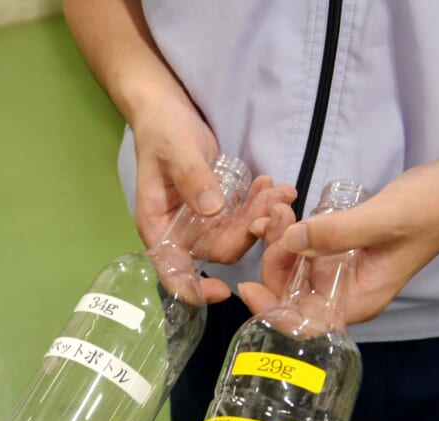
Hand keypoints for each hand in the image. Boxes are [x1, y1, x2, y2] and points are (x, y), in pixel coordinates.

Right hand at [130, 99, 294, 302]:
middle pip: (219, 251)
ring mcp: (201, 223)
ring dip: (261, 216)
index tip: (224, 291)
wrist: (168, 111)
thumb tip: (212, 210)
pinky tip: (273, 184)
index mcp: (158, 226)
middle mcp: (181, 232)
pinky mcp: (219, 211)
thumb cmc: (162, 129)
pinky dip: (260, 204)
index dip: (195, 288)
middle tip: (275, 203)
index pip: (173, 270)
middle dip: (249, 232)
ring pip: (238, 235)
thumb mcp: (176, 149)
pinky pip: (244, 218)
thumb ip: (192, 178)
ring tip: (280, 190)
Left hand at [240, 162, 438, 321]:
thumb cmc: (430, 209)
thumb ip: (337, 233)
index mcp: (359, 300)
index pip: (306, 323)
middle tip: (271, 217)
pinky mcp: (341, 247)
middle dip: (274, 259)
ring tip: (278, 204)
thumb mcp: (383, 220)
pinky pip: (305, 246)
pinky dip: (290, 229)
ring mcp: (343, 269)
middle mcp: (347, 291)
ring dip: (279, 239)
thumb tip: (291, 241)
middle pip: (292, 292)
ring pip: (295, 267)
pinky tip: (286, 206)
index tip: (248, 287)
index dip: (273, 312)